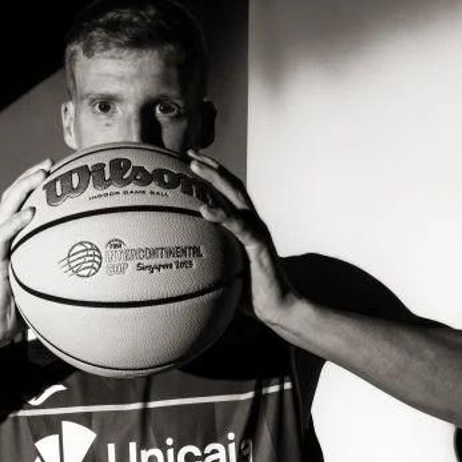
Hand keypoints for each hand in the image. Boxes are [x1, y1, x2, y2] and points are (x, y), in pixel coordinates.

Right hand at [0, 159, 52, 344]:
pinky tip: (30, 211)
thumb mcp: (44, 284)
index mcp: (13, 240)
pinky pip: (3, 235)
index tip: (57, 170)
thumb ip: (60, 271)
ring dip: (23, 188)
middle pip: (12, 197)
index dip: (35, 185)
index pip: (21, 204)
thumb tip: (96, 270)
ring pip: (6, 208)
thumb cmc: (20, 309)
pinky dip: (16, 221)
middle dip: (30, 176)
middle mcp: (1, 238)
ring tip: (41, 175)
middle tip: (50, 162)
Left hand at [187, 150, 298, 323]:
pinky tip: (204, 209)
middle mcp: (253, 223)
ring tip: (195, 167)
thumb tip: (182, 261)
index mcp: (245, 226)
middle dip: (211, 166)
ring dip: (215, 179)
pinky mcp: (259, 245)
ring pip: (237, 196)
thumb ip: (211, 259)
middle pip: (232, 185)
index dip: (213, 174)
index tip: (191, 161)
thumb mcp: (226, 270)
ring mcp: (257, 231)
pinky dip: (222, 215)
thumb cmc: (251, 293)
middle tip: (190, 153)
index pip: (229, 192)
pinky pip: (239, 226)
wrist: (279, 308)